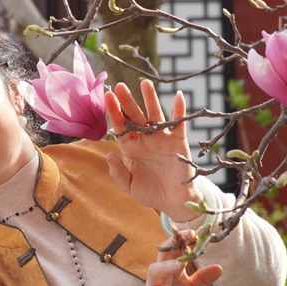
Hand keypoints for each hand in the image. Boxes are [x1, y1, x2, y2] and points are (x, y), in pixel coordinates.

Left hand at [103, 81, 199, 221]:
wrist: (174, 202)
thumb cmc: (149, 193)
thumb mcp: (129, 186)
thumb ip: (118, 172)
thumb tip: (108, 154)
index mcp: (130, 147)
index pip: (120, 126)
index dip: (114, 112)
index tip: (107, 97)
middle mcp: (145, 139)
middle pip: (135, 116)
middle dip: (127, 101)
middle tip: (120, 86)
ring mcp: (162, 139)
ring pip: (155, 115)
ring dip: (150, 99)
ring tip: (145, 83)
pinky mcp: (179, 142)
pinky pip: (179, 124)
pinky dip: (180, 110)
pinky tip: (178, 96)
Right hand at [130, 230, 222, 285]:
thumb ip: (204, 278)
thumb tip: (220, 267)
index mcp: (171, 268)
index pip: (177, 249)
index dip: (187, 239)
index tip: (200, 230)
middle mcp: (161, 273)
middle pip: (164, 253)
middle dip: (174, 243)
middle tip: (188, 235)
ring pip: (156, 270)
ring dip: (167, 265)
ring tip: (180, 263)